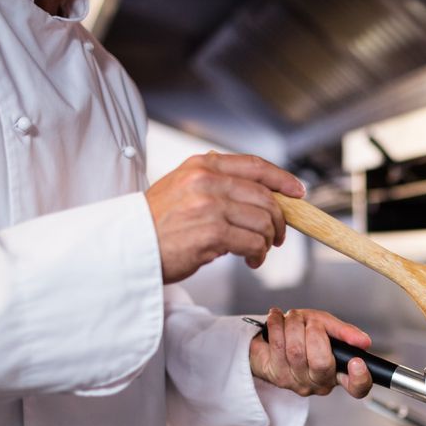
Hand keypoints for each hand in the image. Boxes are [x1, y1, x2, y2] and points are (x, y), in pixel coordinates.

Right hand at [145, 152, 304, 283]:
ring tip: (258, 251)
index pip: (254, 165)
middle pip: (265, 197)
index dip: (282, 179)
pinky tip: (251, 260)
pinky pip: (253, 242)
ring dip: (267, 241)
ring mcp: (209, 206)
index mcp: (202, 166)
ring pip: (263, 221)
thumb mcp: (183, 189)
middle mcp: (206, 181)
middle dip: (279, 220)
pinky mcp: (212, 233)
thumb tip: (261, 197)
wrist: (128, 248)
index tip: (298, 192)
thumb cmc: (157, 225)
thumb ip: (216, 185)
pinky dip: (258, 254)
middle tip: (277, 236)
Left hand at [249, 308, 372, 398]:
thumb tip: (363, 342)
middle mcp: (320, 383)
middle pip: (321, 362)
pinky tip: (276, 318)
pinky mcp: (277, 377)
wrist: (272, 340)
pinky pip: (277, 347)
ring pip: (296, 351)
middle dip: (315, 332)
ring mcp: (298, 383)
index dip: (360, 377)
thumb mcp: (328, 327)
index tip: (357, 362)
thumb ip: (346, 332)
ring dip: (293, 324)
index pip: (358, 387)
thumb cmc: (304, 334)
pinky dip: (276, 325)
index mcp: (339, 373)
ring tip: (293, 318)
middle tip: (311, 323)